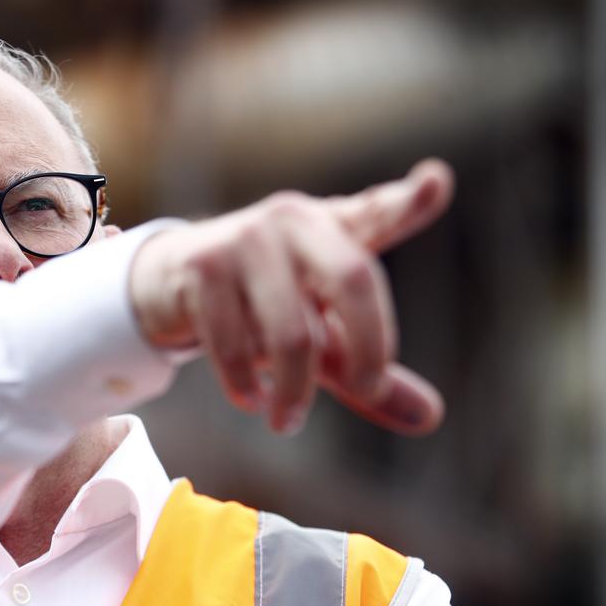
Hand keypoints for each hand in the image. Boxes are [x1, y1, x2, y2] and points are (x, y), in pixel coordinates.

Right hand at [128, 159, 453, 434]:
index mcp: (333, 226)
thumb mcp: (322, 334)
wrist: (170, 281)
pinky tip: (251, 400)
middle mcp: (294, 220)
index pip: (378, 212)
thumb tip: (430, 418)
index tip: (435, 183)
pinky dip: (246, 386)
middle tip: (368, 391)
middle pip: (352, 279)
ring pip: (291, 334)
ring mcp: (245, 238)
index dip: (408, 201)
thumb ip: (368, 370)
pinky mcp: (202, 267)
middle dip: (368, 348)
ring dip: (294, 391)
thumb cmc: (264, 306)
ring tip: (288, 422)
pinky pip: (235, 346)